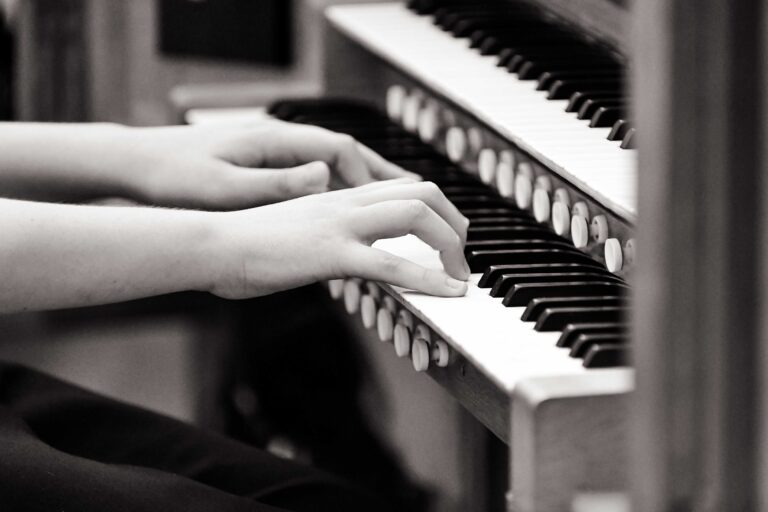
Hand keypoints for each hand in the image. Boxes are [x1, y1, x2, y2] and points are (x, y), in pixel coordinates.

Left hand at [127, 120, 418, 209]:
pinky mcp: (266, 166)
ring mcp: (275, 151)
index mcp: (276, 140)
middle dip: (387, 176)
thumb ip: (276, 184)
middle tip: (423, 199)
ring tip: (401, 207)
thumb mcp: (223, 187)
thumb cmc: (173, 176)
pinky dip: (341, 193)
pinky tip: (351, 214)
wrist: (137, 165)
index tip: (400, 201)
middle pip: (348, 154)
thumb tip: (325, 177)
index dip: (375, 176)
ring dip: (369, 185)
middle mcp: (281, 140)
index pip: (342, 150)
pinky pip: (317, 177)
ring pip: (335, 166)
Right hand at [206, 179, 470, 297]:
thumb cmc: (243, 243)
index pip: (402, 187)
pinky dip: (430, 278)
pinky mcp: (331, 253)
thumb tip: (342, 250)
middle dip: (454, 221)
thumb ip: (323, 232)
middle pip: (422, 192)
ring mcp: (340, 225)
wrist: (210, 243)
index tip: (445, 234)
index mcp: (338, 196)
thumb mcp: (293, 230)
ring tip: (461, 274)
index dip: (435, 207)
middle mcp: (345, 201)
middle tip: (463, 253)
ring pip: (416, 216)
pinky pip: (392, 263)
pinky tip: (451, 293)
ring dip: (450, 245)